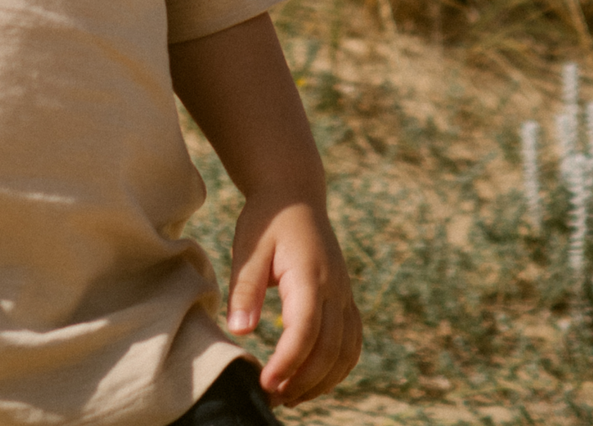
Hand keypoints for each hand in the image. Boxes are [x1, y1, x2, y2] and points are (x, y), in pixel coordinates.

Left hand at [225, 193, 360, 405]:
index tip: (265, 383)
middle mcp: (335, 289)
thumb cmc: (266, 220)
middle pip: (329, 350)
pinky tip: (313, 378)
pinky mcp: (345, 299)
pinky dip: (336, 367)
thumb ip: (245, 289)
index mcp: (309, 275)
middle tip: (271, 397)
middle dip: (302, 381)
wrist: (294, 194)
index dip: (288, 363)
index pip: (305, 332)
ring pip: (345, 352)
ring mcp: (345, 295)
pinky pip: (351, 342)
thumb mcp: (248, 248)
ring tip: (289, 395)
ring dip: (321, 380)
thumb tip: (240, 331)